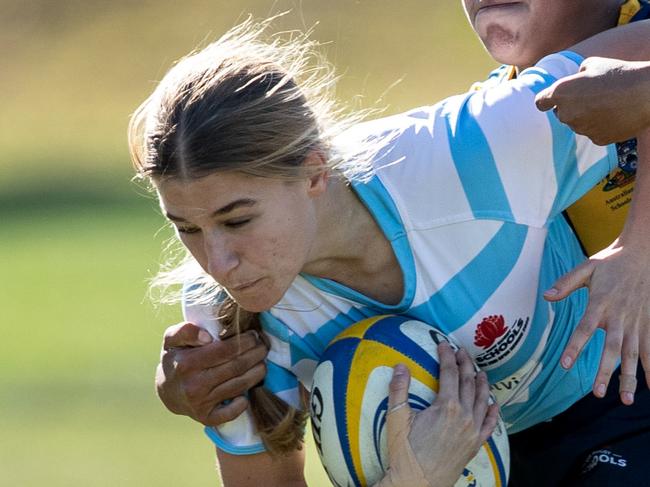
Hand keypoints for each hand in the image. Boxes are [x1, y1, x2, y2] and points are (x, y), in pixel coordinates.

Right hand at [156, 322, 267, 425]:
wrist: (166, 391)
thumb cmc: (176, 358)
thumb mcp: (172, 339)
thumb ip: (186, 331)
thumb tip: (207, 337)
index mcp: (187, 363)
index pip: (226, 350)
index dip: (245, 341)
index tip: (254, 335)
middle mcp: (194, 385)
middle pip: (236, 367)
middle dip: (255, 355)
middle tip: (264, 347)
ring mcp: (201, 403)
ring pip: (238, 386)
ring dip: (257, 373)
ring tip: (263, 363)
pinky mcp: (206, 417)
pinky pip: (230, 413)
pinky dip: (242, 404)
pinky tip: (248, 393)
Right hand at [376, 343, 498, 486]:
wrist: (418, 483)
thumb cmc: (406, 452)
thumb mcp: (397, 418)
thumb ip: (399, 390)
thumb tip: (400, 365)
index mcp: (446, 407)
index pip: (449, 373)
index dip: (446, 356)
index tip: (443, 344)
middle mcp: (464, 416)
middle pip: (468, 383)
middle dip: (465, 364)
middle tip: (462, 351)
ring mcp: (472, 431)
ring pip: (483, 401)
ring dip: (482, 383)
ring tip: (480, 371)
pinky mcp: (475, 445)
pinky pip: (490, 425)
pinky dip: (494, 412)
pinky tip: (495, 404)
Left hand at [536, 57, 649, 144]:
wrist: (645, 94)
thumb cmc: (620, 74)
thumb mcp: (593, 64)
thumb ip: (576, 75)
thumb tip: (575, 81)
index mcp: (561, 93)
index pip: (541, 103)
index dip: (546, 100)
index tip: (551, 100)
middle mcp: (567, 114)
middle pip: (561, 114)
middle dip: (570, 107)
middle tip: (590, 97)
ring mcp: (581, 129)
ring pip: (577, 124)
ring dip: (585, 116)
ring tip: (606, 104)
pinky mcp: (596, 139)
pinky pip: (592, 132)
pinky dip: (599, 126)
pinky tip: (613, 115)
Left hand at [544, 240, 649, 404]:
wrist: (644, 253)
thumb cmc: (612, 262)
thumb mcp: (587, 268)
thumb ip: (566, 283)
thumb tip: (546, 296)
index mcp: (601, 303)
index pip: (585, 329)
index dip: (575, 347)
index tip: (565, 364)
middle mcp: (619, 316)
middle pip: (612, 348)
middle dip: (606, 372)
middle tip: (597, 393)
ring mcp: (637, 321)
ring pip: (633, 354)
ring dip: (630, 377)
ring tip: (626, 400)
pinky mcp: (649, 323)